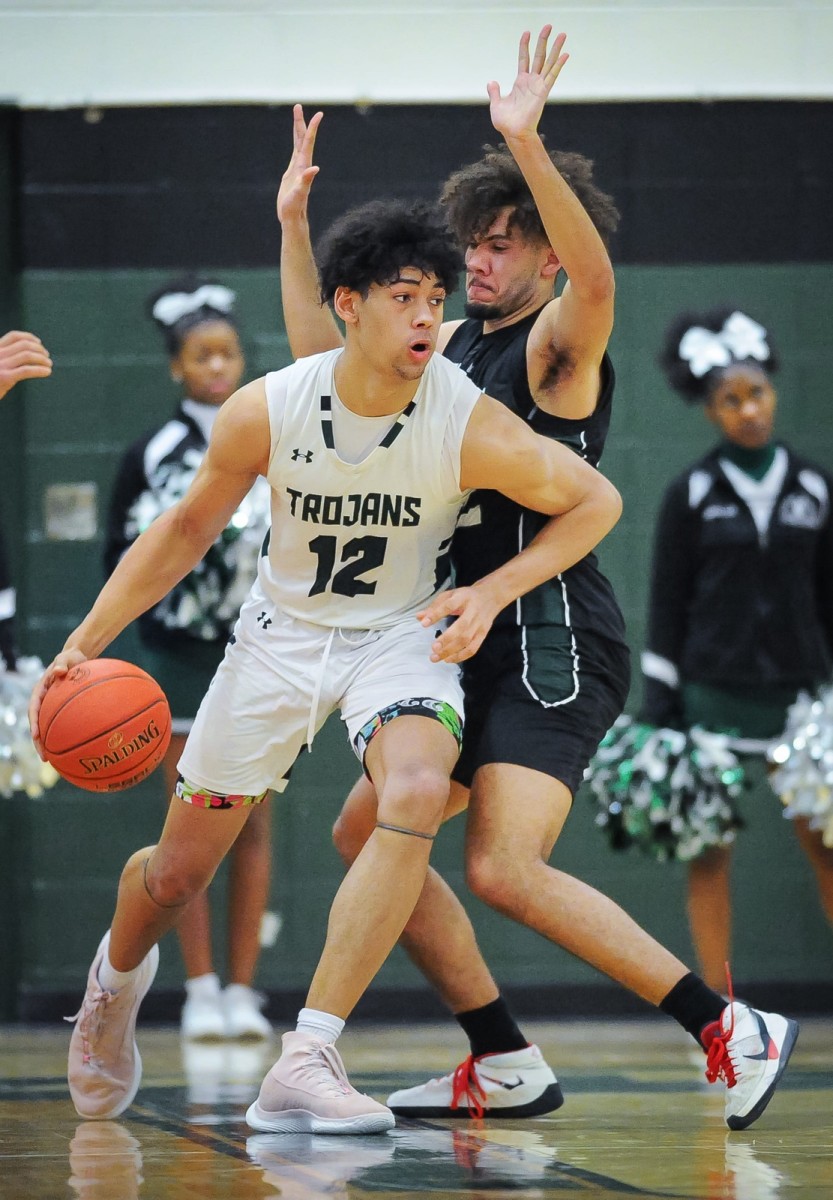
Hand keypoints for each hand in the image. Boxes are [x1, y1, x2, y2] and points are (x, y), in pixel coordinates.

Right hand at [0, 330, 51, 400]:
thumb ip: (6, 358)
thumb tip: (28, 354)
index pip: (14, 337)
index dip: (29, 337)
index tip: (39, 343)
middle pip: (24, 345)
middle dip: (39, 349)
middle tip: (47, 357)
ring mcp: (1, 365)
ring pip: (27, 355)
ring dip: (42, 359)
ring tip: (49, 364)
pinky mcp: (5, 378)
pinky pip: (27, 370)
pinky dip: (40, 370)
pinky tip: (47, 372)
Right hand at [28, 647, 88, 756]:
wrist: (77, 658)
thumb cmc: (70, 658)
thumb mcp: (65, 658)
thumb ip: (62, 663)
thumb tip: (59, 671)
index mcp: (40, 691)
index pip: (34, 709)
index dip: (34, 724)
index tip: (36, 736)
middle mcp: (44, 702)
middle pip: (39, 725)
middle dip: (39, 742)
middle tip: (44, 757)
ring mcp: (52, 708)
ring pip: (49, 729)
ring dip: (49, 745)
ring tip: (53, 761)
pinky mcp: (62, 711)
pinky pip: (63, 726)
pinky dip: (65, 738)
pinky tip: (73, 750)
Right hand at [277, 103, 322, 225]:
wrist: (293, 218)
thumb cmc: (295, 207)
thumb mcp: (299, 194)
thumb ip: (306, 181)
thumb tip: (314, 169)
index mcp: (303, 166)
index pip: (308, 143)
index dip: (312, 128)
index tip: (318, 114)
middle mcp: (302, 165)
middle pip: (302, 139)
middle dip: (300, 122)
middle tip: (297, 106)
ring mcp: (297, 168)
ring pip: (298, 144)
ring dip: (298, 129)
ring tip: (297, 115)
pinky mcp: (292, 173)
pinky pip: (294, 153)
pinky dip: (295, 142)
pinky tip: (296, 139)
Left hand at [417, 586, 499, 663]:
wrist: (491, 596)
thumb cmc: (466, 596)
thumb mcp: (450, 595)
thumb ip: (434, 606)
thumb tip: (419, 617)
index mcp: (463, 597)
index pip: (449, 606)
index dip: (436, 615)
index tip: (424, 624)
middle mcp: (473, 611)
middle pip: (461, 627)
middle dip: (446, 639)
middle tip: (433, 648)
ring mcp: (480, 624)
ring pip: (467, 640)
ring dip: (451, 651)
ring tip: (436, 657)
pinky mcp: (483, 634)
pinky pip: (473, 648)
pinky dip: (461, 656)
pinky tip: (448, 659)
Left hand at [487, 26, 568, 142]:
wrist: (513, 133)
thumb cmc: (506, 122)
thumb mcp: (496, 104)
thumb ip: (494, 92)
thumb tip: (492, 82)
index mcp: (520, 82)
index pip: (524, 59)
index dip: (525, 45)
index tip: (526, 32)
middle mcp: (531, 82)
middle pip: (539, 56)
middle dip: (543, 40)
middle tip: (549, 26)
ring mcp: (538, 86)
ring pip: (548, 62)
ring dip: (555, 48)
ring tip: (562, 34)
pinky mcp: (543, 92)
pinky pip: (552, 76)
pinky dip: (559, 65)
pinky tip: (566, 54)